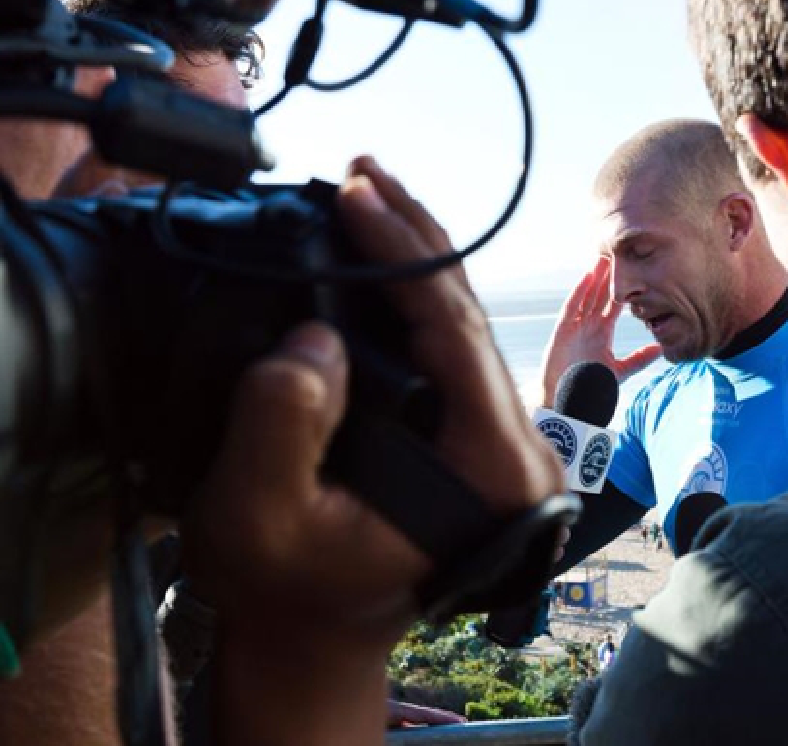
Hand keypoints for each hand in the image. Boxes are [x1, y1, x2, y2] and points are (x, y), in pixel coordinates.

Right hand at [183, 156, 564, 745]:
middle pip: (471, 317)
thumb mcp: (259, 518)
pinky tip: (386, 253)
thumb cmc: (286, 585)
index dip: (404, 256)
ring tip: (371, 193)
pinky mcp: (474, 432)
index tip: (355, 194)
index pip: (456, 333)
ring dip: (416, 256)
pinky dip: (414, 293)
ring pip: (464, 324)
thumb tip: (312, 335)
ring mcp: (500, 440)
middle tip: (364, 172)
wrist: (316, 630)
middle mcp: (514, 450)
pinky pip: (449, 345)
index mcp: (488, 470)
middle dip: (415, 237)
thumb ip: (280, 426)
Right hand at [539, 256, 661, 405]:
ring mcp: (574, 328)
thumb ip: (639, 359)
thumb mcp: (620, 371)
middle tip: (617, 254)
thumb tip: (660, 348)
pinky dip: (578, 293)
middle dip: (607, 276)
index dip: (622, 289)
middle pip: (599, 296)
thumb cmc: (589, 388)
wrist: (567, 403)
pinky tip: (586, 277)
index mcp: (601, 333)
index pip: (613, 305)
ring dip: (594, 278)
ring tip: (603, 258)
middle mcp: (588, 326)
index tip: (632, 271)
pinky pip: (571, 308)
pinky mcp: (562, 333)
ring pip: (586, 297)